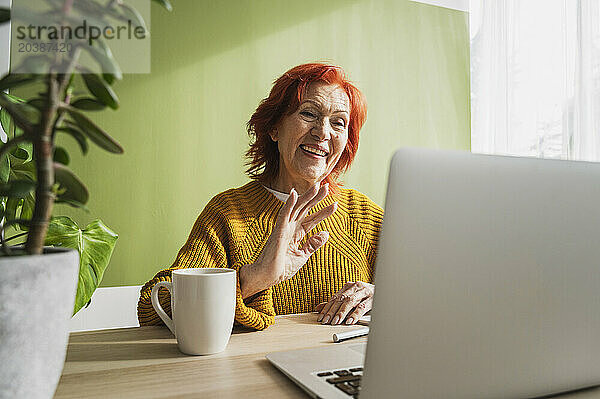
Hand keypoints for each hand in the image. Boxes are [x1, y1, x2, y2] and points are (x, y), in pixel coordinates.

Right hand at [240, 183, 337, 297]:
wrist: (267, 277)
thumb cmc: (282, 268)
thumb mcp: (303, 255)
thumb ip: (313, 244)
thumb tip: (326, 233)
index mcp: (296, 233)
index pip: (312, 219)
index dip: (323, 212)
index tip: (335, 204)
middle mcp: (290, 227)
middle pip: (305, 209)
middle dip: (316, 198)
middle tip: (327, 186)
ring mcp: (283, 228)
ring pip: (296, 208)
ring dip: (307, 196)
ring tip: (317, 186)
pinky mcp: (278, 231)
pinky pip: (284, 215)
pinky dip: (289, 204)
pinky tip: (294, 194)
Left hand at [315, 281, 373, 324]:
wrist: (385, 290)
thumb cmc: (366, 296)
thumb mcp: (351, 298)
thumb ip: (336, 303)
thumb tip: (318, 308)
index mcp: (349, 286)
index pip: (335, 297)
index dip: (327, 308)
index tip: (321, 318)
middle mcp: (356, 287)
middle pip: (341, 299)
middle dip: (332, 311)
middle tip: (327, 321)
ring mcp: (365, 291)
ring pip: (350, 301)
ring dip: (342, 312)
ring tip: (336, 321)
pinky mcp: (373, 298)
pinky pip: (362, 307)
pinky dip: (355, 314)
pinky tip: (350, 321)